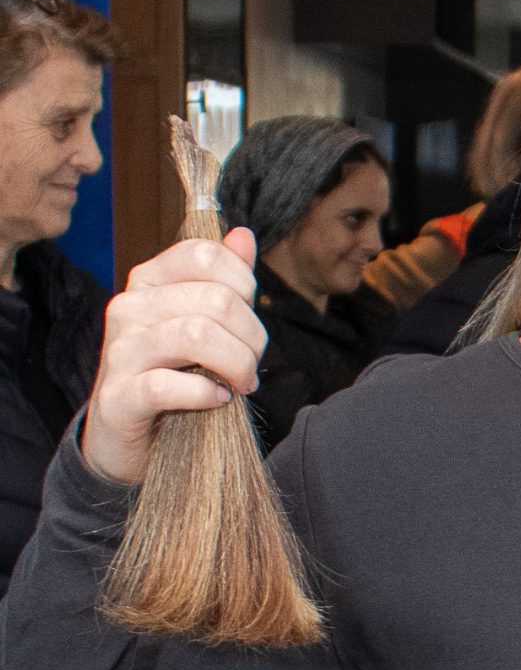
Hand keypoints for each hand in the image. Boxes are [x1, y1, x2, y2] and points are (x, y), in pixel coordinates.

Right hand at [83, 231, 266, 486]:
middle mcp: (129, 308)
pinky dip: (205, 394)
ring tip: (241, 383)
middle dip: (251, 336)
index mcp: (148, 280)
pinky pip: (167, 385)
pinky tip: (218, 400)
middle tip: (252, 364)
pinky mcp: (118, 397)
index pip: (206, 255)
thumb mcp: (201, 321)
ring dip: (236, 364)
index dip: (245, 286)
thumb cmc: (172, 373)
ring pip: (195, 335)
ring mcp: (120, 352)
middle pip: (215, 300)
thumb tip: (243, 236)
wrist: (124, 433)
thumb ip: (224, 279)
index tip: (249, 321)